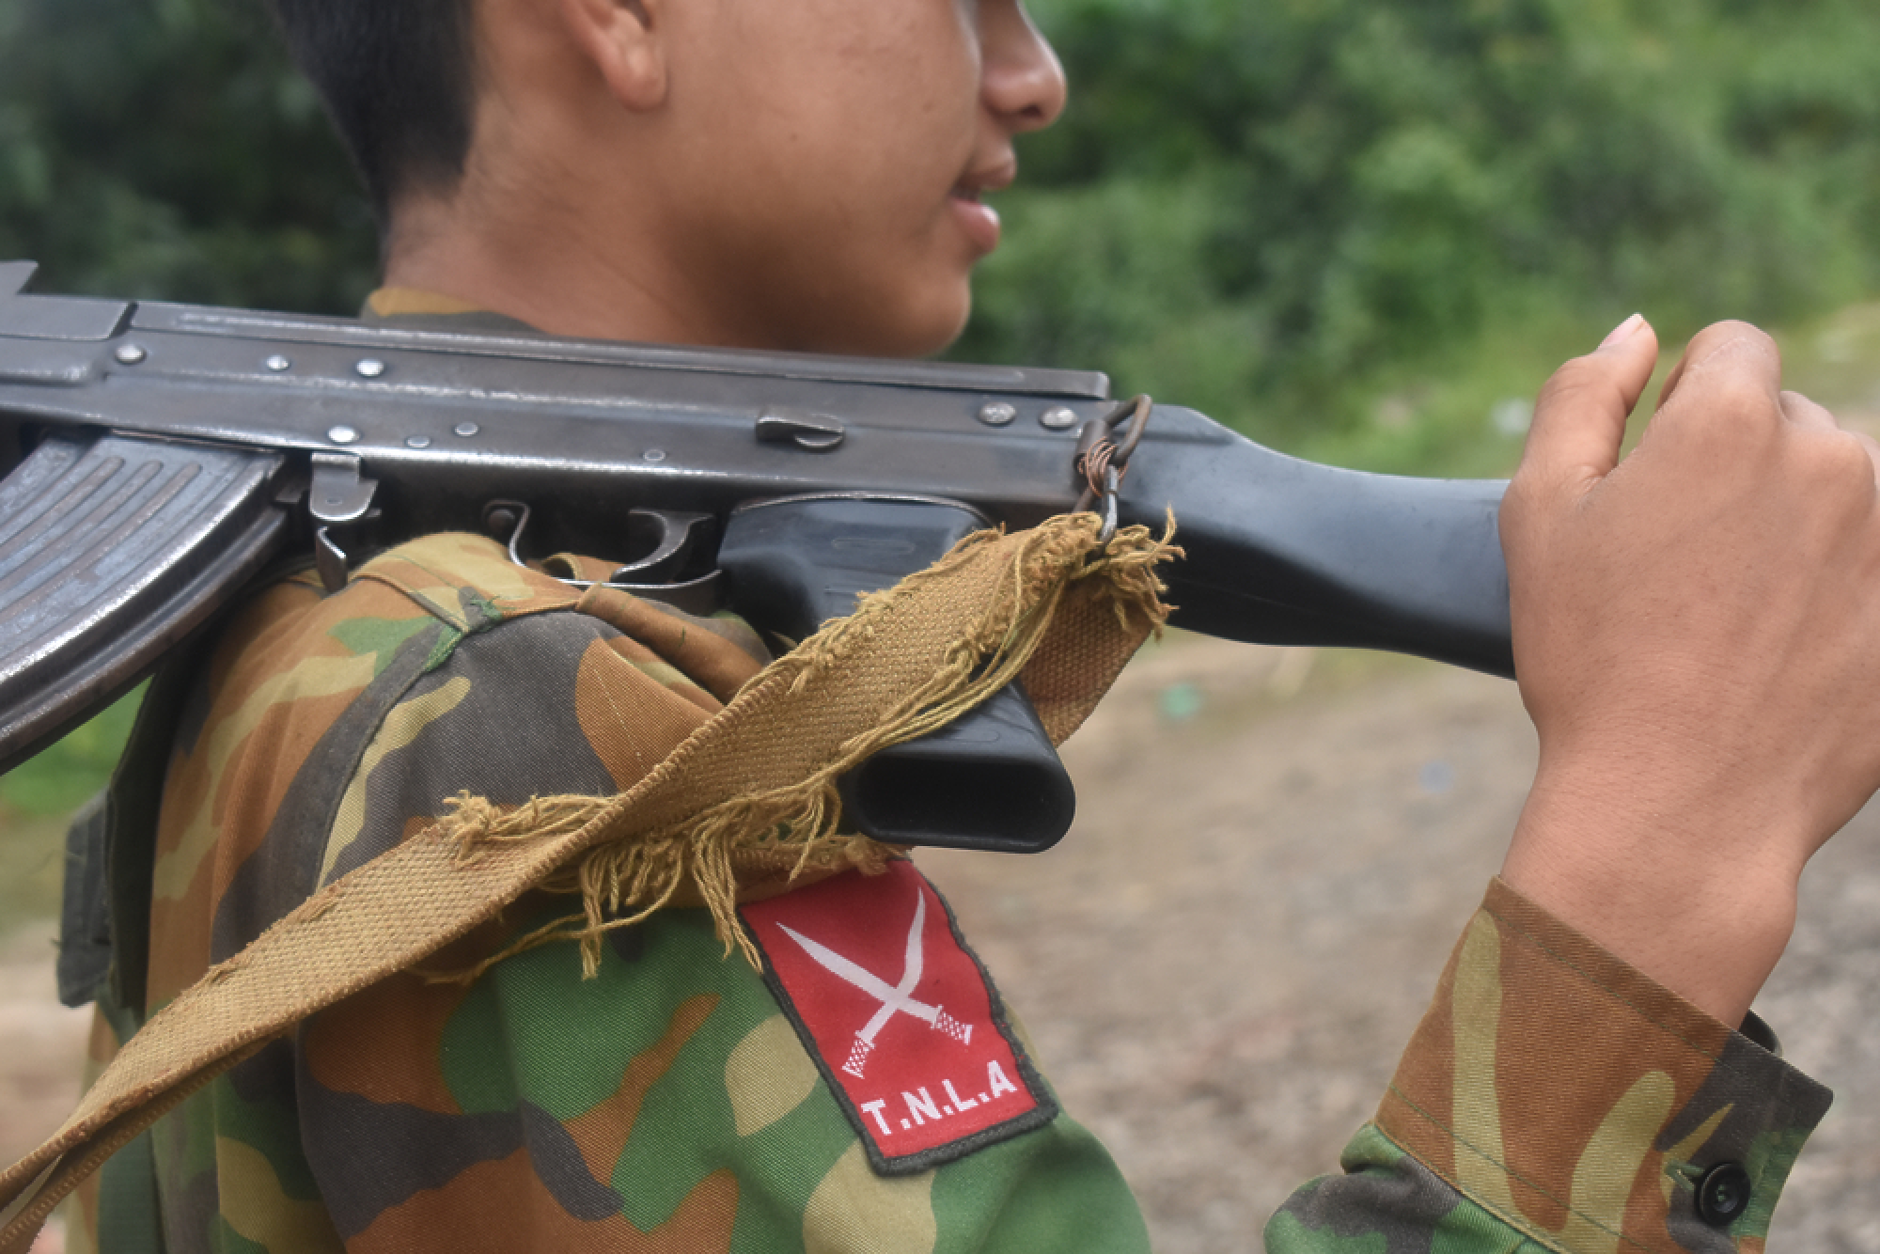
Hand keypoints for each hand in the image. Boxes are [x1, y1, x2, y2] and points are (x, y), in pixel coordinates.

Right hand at [1499, 315, 1879, 1023]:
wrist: (1677, 804)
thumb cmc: (1592, 656)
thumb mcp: (1539, 514)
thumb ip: (1581, 395)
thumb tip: (1637, 329)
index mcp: (1731, 423)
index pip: (1735, 347)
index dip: (1684, 400)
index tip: (1655, 472)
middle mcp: (1834, 459)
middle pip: (1791, 423)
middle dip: (1741, 468)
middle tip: (1680, 567)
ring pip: (1841, 497)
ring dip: (1795, 530)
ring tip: (1732, 621)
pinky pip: (1868, 574)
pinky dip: (1834, 598)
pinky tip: (1780, 657)